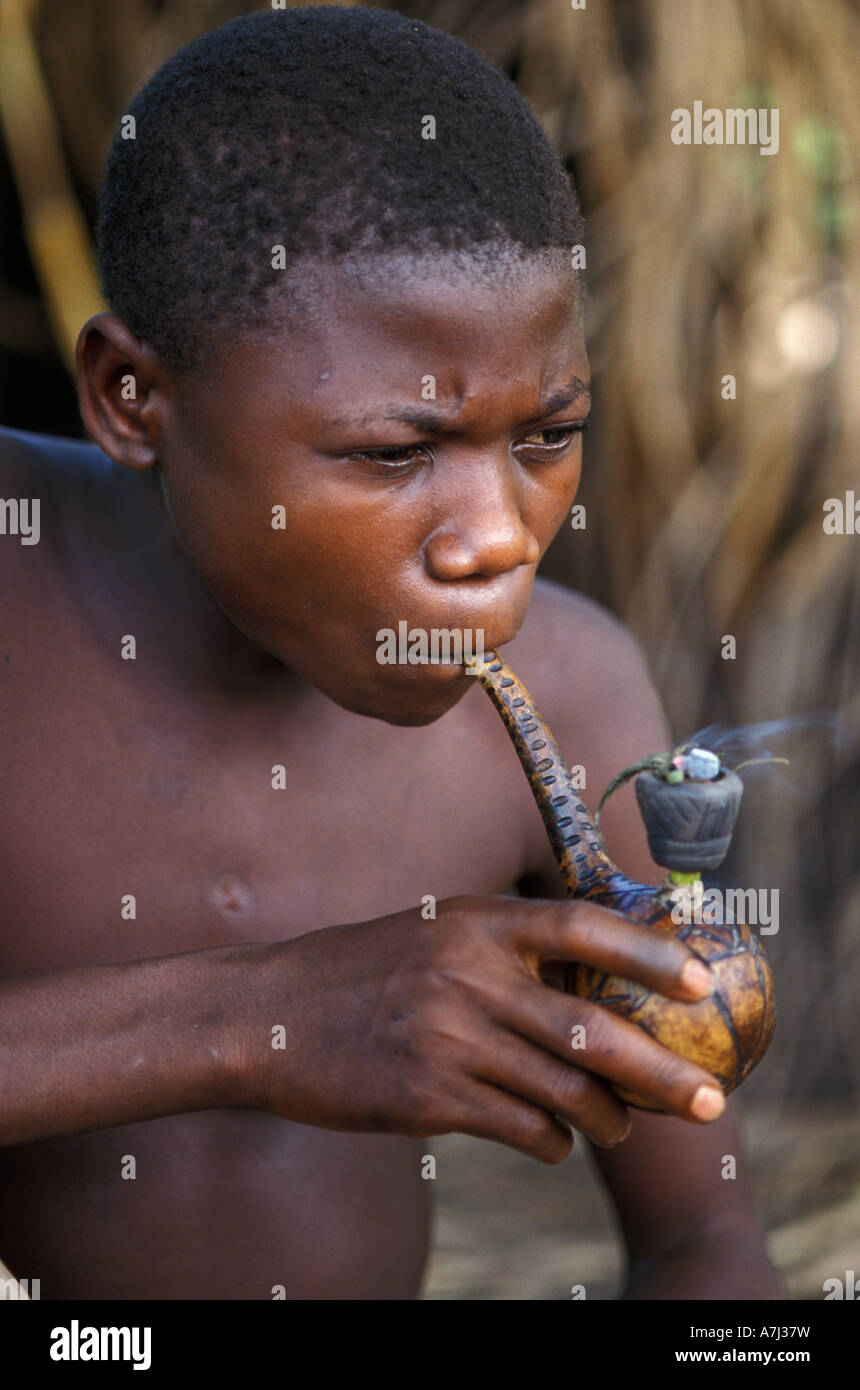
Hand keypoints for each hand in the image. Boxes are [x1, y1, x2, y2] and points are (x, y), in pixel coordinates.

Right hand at [241, 895, 724, 1163]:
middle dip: (663, 1072)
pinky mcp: (428, 1098)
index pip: (582, 926)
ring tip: (625, 1127)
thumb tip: (595, 979)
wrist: (267, 1015)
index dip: (650, 953)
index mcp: (474, 921)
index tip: (702, 981)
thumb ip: (504, 948)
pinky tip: (555, 1142)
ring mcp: (448, 1039)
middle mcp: (468, 974)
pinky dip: (552, 1142)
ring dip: (610, 1118)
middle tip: (712, 1099)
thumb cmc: (361, 970)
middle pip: (592, 1030)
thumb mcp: (432, 931)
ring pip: (564, 1091)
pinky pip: (520, 1128)